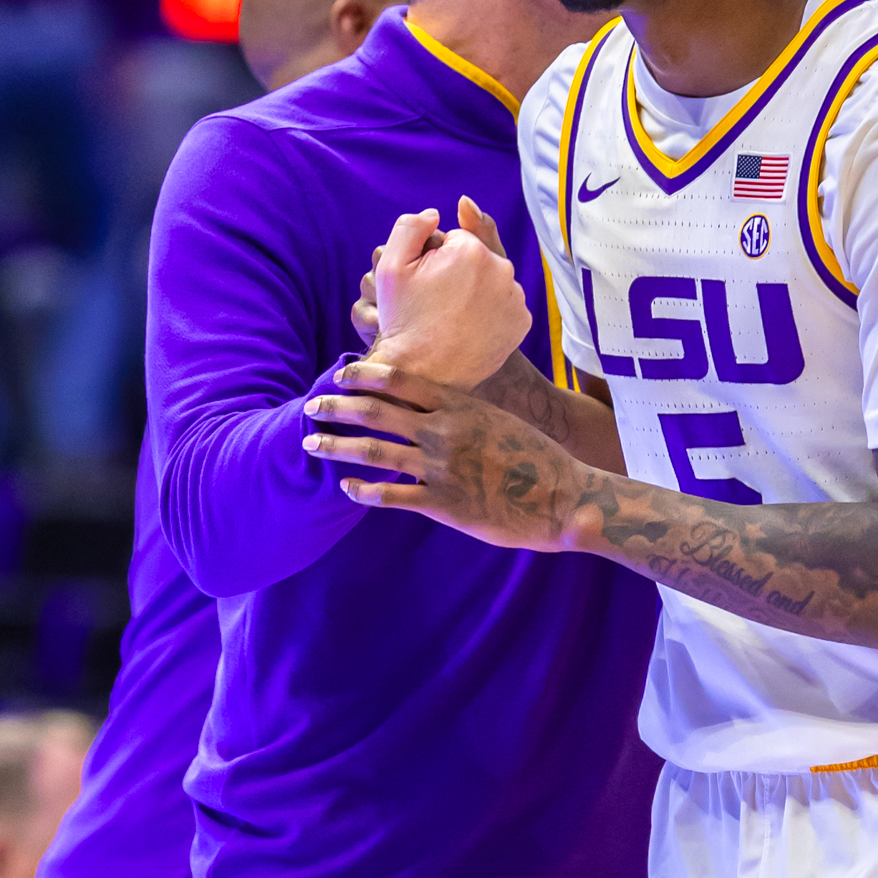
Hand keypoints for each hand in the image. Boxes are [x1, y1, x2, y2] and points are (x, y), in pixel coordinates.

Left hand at [303, 361, 584, 549]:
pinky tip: (344, 487)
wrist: (565, 498)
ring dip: (338, 446)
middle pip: (377, 412)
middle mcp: (445, 431)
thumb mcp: (500, 419)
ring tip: (312, 444)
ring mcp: (442, 468)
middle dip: (338, 408)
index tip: (340, 374)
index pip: (400, 379)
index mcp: (460, 405)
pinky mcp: (445, 504)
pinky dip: (363, 489)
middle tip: (311, 407)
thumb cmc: (537, 457)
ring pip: (375, 452)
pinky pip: (391, 496)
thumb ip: (464, 409)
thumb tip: (437, 399)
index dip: (363, 374)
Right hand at [367, 199, 527, 386]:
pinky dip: (489, 313)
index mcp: (471, 250)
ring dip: (474, 293)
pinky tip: (469, 328)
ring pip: (490, 282)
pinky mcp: (522, 321)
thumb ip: (411, 227)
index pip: (453, 240)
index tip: (425, 286)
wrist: (426, 374)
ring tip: (452, 318)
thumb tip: (437, 213)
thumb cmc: (404, 320)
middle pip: (475, 259)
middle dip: (457, 275)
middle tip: (436, 304)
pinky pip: (504, 305)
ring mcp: (516, 298)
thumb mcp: (392, 267)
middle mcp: (502, 269)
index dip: (434, 261)